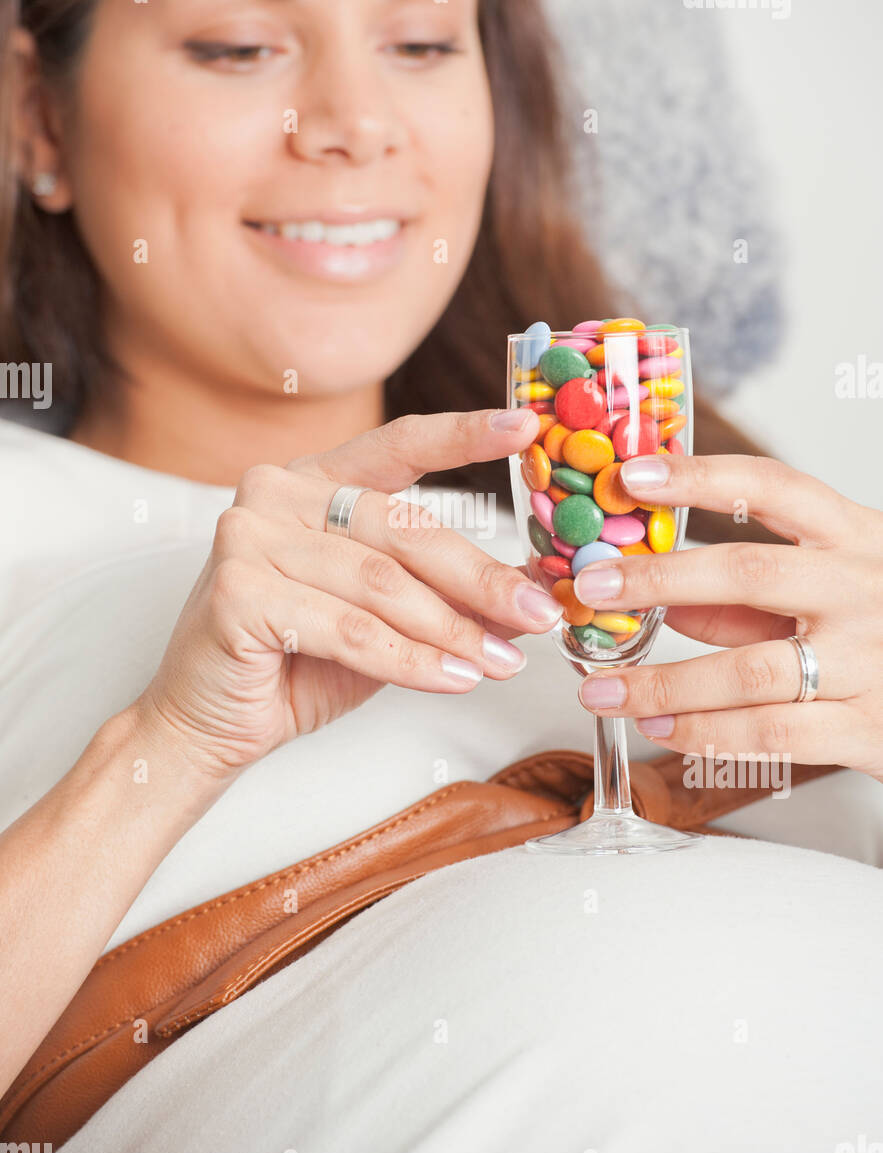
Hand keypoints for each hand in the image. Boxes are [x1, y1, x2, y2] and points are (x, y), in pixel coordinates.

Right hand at [134, 408, 561, 782]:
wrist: (210, 725)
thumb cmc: (297, 664)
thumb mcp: (388, 619)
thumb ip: (445, 593)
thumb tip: (532, 588)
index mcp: (312, 482)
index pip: (397, 445)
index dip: (463, 435)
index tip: (526, 427)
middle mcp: (275, 493)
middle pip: (402, 529)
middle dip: (480, 579)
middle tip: (539, 613)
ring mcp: (248, 536)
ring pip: (380, 584)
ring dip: (452, 630)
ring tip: (500, 663)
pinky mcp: (236, 591)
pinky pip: (349, 629)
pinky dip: (410, 661)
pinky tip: (451, 680)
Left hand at [573, 453, 882, 782]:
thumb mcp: (837, 592)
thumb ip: (753, 600)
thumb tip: (664, 601)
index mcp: (857, 538)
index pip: (775, 488)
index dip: (699, 478)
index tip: (632, 475)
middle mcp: (865, 590)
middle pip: (749, 572)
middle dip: (658, 579)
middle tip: (590, 586)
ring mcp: (870, 662)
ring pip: (750, 670)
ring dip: (664, 681)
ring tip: (604, 688)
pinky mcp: (869, 729)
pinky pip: (772, 734)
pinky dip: (705, 733)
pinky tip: (661, 728)